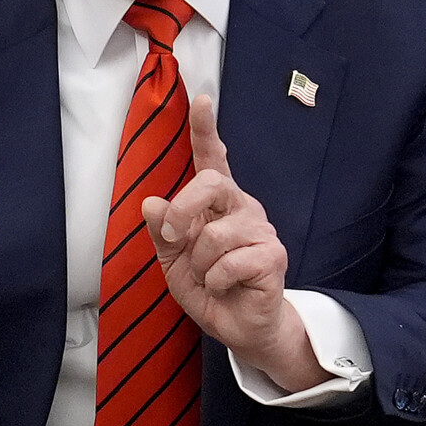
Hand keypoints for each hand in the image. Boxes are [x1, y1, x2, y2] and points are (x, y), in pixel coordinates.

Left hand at [140, 96, 325, 393]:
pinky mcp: (273, 256)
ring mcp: (261, 230)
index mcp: (217, 203)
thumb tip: (151, 202)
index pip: (212, 158)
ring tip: (209, 276)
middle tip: (177, 241)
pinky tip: (226, 287)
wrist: (238, 327)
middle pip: (210, 183)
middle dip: (183, 211)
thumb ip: (163, 231)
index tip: (202, 98)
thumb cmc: (208, 286)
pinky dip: (216, 280)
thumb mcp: (172, 260)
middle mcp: (242, 207)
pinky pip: (230, 262)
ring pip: (214, 233)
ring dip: (199, 264)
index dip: (206, 129)